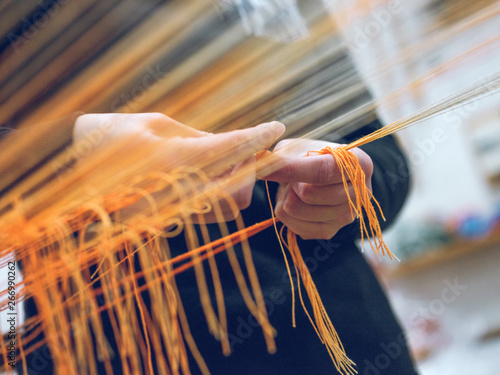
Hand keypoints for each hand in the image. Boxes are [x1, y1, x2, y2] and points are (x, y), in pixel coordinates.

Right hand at [73, 113, 284, 221]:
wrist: (75, 165)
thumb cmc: (116, 134)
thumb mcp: (159, 124)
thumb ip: (201, 138)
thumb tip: (234, 146)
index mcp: (172, 158)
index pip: (231, 148)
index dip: (258, 136)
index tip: (276, 127)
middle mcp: (176, 190)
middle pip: (239, 191)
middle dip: (251, 169)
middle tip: (249, 148)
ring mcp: (171, 210)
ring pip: (229, 207)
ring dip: (238, 184)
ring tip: (229, 162)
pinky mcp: (167, 220)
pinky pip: (210, 213)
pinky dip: (221, 196)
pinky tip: (212, 178)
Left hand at [262, 139, 372, 239]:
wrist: (323, 178)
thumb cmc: (312, 157)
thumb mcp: (300, 147)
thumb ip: (284, 155)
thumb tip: (259, 160)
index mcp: (358, 164)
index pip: (322, 171)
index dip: (292, 170)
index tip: (265, 169)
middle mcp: (359, 193)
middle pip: (308, 194)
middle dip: (290, 183)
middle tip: (294, 176)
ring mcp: (346, 216)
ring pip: (297, 210)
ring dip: (286, 197)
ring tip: (295, 188)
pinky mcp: (329, 231)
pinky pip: (294, 226)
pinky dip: (286, 213)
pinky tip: (296, 202)